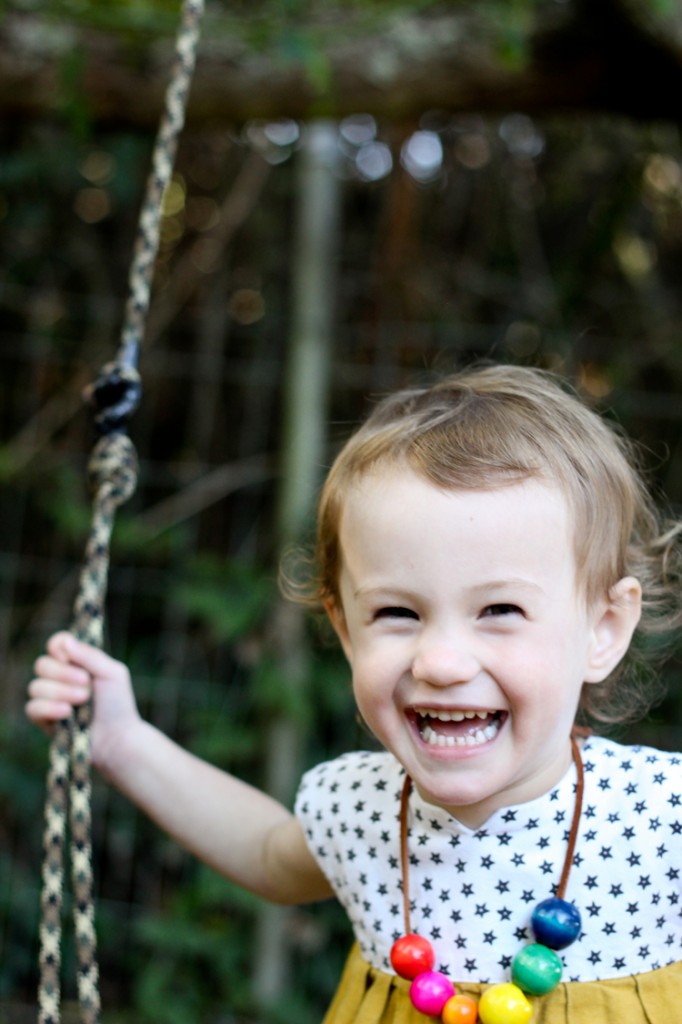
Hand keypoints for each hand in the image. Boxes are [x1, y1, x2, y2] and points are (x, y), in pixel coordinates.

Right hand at [27, 631, 139, 771]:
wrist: (118, 737)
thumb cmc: (118, 703)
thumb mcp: (112, 673)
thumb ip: (90, 656)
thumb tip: (65, 642)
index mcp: (76, 662)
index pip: (56, 644)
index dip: (58, 648)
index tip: (70, 657)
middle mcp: (59, 677)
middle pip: (42, 664)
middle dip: (63, 673)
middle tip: (86, 683)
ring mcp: (50, 698)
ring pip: (35, 686)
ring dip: (60, 692)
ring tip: (83, 700)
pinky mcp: (44, 719)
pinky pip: (32, 708)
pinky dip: (49, 708)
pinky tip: (67, 713)